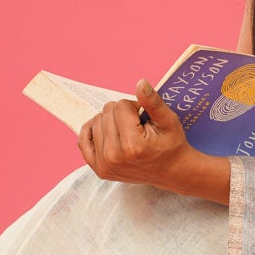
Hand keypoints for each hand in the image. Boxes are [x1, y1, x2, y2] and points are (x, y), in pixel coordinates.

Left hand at [79, 79, 200, 193]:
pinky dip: (92, 131)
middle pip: (106, 112)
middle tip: (137, 125)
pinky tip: (106, 131)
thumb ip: (153, 101)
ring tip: (127, 132)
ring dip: (110, 122)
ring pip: (96, 122)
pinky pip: (83, 140)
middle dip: (122, 113)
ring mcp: (104, 164)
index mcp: (133, 144)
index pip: (121, 106)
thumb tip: (140, 83)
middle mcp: (114, 156)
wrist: (172, 171)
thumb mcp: (169, 121)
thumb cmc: (171, 144)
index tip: (144, 117)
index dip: (134, 106)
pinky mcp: (99, 169)